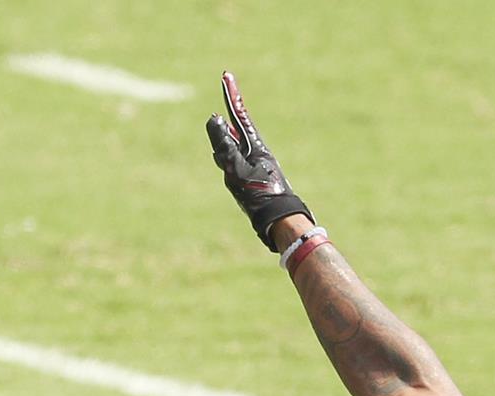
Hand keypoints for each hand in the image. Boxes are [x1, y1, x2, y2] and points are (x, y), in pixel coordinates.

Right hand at [205, 71, 310, 248]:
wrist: (280, 221)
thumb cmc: (259, 195)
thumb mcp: (237, 168)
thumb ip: (223, 144)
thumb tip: (214, 118)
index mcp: (256, 147)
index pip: (240, 115)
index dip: (232, 96)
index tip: (227, 76)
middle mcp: (256, 153)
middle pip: (236, 129)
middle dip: (230, 109)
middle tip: (228, 88)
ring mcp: (255, 167)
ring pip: (234, 147)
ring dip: (225, 135)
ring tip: (218, 119)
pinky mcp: (253, 181)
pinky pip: (236, 163)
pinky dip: (228, 155)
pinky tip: (224, 156)